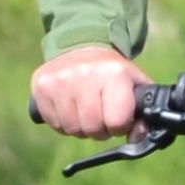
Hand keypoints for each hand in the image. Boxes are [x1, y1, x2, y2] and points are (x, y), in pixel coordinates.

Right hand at [30, 46, 153, 140]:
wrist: (82, 45)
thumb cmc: (112, 73)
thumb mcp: (135, 85)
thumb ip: (142, 114)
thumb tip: (137, 139)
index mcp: (113, 74)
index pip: (116, 122)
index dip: (119, 126)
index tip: (118, 117)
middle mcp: (85, 74)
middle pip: (92, 129)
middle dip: (99, 129)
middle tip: (101, 114)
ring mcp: (60, 80)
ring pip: (72, 129)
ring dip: (80, 126)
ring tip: (85, 109)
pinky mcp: (41, 85)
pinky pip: (54, 124)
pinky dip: (63, 122)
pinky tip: (70, 106)